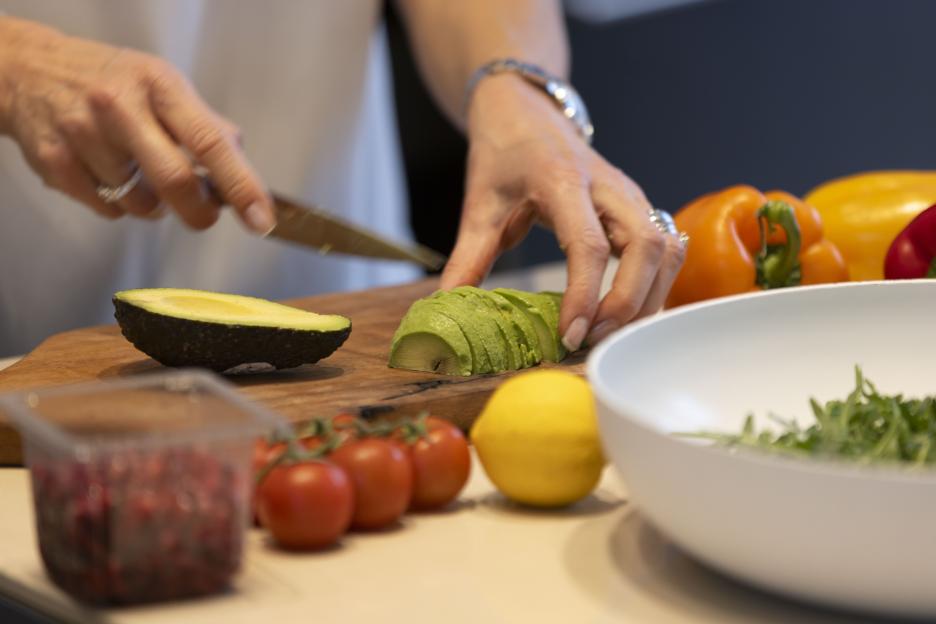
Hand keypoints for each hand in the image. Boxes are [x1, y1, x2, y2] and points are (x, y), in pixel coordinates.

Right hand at [0, 17, 272, 231]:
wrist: (30, 71)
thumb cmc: (113, 82)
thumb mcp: (164, 86)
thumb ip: (207, 127)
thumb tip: (243, 168)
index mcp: (160, 86)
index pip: (211, 143)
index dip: (242, 187)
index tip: (262, 220)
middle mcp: (120, 107)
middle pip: (175, 182)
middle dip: (199, 212)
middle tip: (203, 214)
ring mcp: (83, 135)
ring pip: (141, 204)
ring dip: (153, 204)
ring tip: (139, 173)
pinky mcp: (56, 163)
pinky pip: (109, 210)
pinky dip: (120, 205)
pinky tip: (108, 175)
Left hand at [439, 73, 685, 348]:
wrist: (528, 114)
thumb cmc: (504, 157)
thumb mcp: (479, 206)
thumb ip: (468, 259)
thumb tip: (447, 309)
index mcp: (563, 182)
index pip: (589, 244)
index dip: (585, 295)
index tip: (572, 335)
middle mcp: (608, 187)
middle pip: (647, 247)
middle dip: (629, 302)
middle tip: (596, 339)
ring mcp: (631, 195)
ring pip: (667, 249)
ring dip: (649, 297)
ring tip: (613, 331)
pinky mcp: (640, 206)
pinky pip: (668, 248)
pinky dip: (658, 285)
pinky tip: (631, 311)